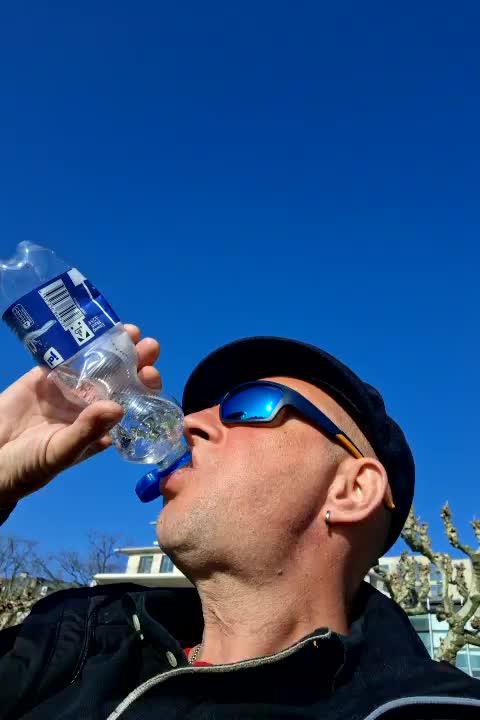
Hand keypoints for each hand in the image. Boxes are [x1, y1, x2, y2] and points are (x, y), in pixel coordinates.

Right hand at [0, 324, 161, 506]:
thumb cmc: (28, 465)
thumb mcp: (60, 452)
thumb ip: (87, 431)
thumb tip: (119, 407)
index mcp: (100, 427)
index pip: (132, 405)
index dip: (145, 390)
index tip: (151, 374)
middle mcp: (90, 406)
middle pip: (121, 380)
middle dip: (137, 362)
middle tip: (149, 347)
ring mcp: (69, 389)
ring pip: (98, 365)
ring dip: (116, 348)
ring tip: (131, 332)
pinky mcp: (45, 377)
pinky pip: (66, 357)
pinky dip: (80, 344)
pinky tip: (95, 330)